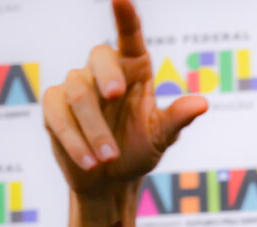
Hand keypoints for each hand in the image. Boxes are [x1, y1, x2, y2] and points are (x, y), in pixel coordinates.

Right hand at [43, 0, 207, 196]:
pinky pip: (58, 115)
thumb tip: (202, 103)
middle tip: (115, 95)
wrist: (111, 180)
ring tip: (110, 157)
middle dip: (106, 73)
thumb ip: (178, 118)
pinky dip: (75, 141)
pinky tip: (91, 162)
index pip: (131, 38)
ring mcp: (76, 88)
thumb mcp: (161, 136)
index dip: (126, 17)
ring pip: (78, 93)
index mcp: (135, 71)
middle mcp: (105, 73)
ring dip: (95, 128)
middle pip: (99, 56)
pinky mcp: (54, 109)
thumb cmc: (139, 150)